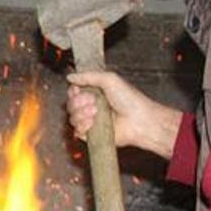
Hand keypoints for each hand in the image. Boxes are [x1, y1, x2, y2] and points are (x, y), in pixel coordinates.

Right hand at [66, 71, 181, 158]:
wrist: (140, 121)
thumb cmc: (130, 100)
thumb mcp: (109, 79)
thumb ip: (87, 76)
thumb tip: (70, 76)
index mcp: (95, 93)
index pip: (73, 92)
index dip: (73, 92)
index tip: (78, 91)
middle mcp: (92, 106)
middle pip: (70, 105)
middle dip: (78, 102)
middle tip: (92, 101)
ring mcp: (92, 121)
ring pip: (72, 118)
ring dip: (81, 114)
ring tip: (95, 112)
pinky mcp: (93, 135)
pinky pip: (77, 131)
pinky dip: (82, 126)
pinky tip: (92, 123)